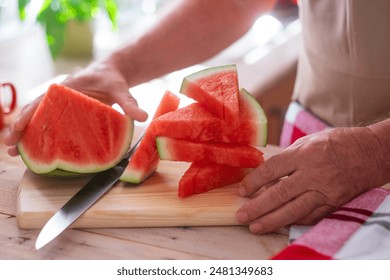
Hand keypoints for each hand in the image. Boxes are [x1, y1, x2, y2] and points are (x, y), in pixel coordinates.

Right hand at [4, 59, 147, 155]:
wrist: (112, 72)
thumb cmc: (112, 79)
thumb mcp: (120, 89)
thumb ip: (129, 103)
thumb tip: (143, 118)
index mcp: (66, 88)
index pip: (43, 101)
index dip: (29, 114)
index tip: (17, 127)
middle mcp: (59, 96)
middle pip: (34, 111)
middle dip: (20, 128)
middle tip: (8, 146)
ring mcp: (61, 105)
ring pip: (39, 118)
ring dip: (27, 134)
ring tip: (15, 152)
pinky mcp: (67, 112)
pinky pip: (50, 122)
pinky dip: (41, 134)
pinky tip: (36, 149)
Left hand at [235, 127, 382, 233]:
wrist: (370, 153)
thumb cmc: (336, 143)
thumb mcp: (308, 141)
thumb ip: (287, 158)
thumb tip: (266, 175)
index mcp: (303, 154)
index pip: (271, 170)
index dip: (253, 182)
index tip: (242, 192)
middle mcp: (312, 173)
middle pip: (279, 194)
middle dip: (257, 207)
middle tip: (241, 216)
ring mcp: (324, 191)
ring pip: (293, 210)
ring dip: (271, 221)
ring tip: (254, 227)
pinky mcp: (333, 203)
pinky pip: (310, 216)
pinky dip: (293, 222)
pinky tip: (280, 225)